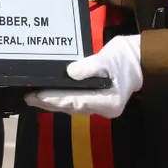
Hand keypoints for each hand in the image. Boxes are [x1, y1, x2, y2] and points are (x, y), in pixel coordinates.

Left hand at [24, 35, 141, 117]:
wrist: (139, 60)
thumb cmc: (125, 58)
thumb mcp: (107, 59)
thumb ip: (89, 67)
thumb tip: (71, 73)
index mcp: (109, 102)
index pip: (77, 102)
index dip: (56, 99)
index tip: (38, 96)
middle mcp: (103, 109)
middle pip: (72, 107)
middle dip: (49, 103)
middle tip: (29, 98)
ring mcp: (100, 107)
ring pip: (72, 106)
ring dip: (53, 103)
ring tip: (33, 98)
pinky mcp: (96, 101)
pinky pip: (75, 102)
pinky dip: (61, 99)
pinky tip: (48, 96)